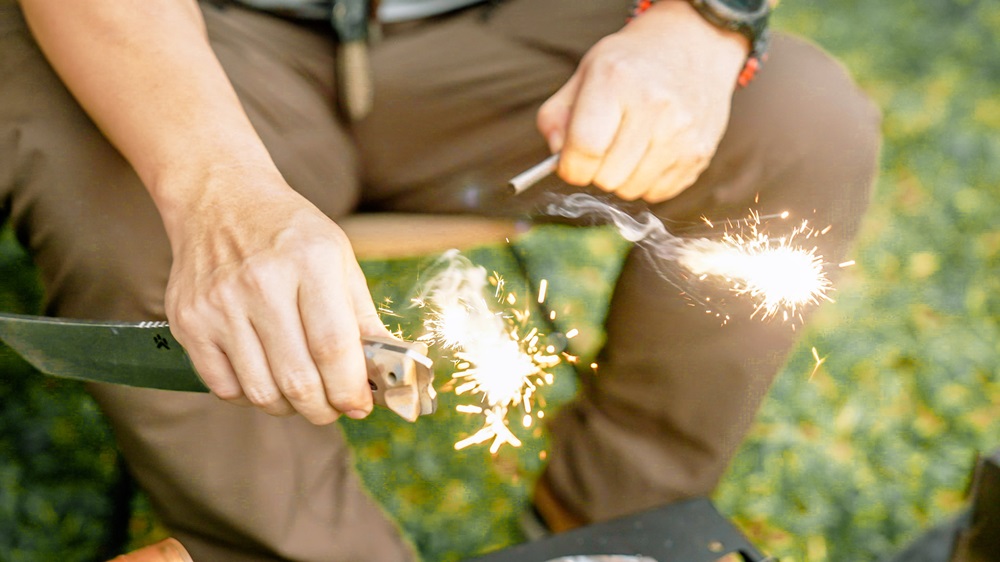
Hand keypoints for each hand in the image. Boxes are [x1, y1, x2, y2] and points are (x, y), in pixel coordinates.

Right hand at [162, 165, 389, 424]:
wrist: (219, 198)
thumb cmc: (289, 232)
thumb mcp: (339, 257)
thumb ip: (363, 317)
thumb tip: (387, 374)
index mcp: (310, 261)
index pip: (333, 347)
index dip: (351, 389)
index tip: (361, 405)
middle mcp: (261, 283)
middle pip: (298, 379)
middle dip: (324, 409)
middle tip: (334, 408)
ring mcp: (219, 304)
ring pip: (261, 392)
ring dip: (289, 407)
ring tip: (302, 393)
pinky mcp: (189, 322)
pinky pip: (225, 388)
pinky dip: (252, 396)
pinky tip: (267, 377)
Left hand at [537, 1, 748, 202]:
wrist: (692, 44)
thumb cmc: (631, 63)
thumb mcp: (585, 73)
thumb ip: (556, 117)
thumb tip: (558, 159)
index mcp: (617, 80)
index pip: (585, 148)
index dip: (570, 166)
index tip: (571, 162)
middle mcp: (655, 106)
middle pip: (607, 177)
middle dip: (596, 170)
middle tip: (604, 146)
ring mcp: (682, 133)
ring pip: (631, 190)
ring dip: (621, 177)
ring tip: (629, 145)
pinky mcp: (699, 154)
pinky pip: (657, 193)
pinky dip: (647, 181)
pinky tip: (651, 150)